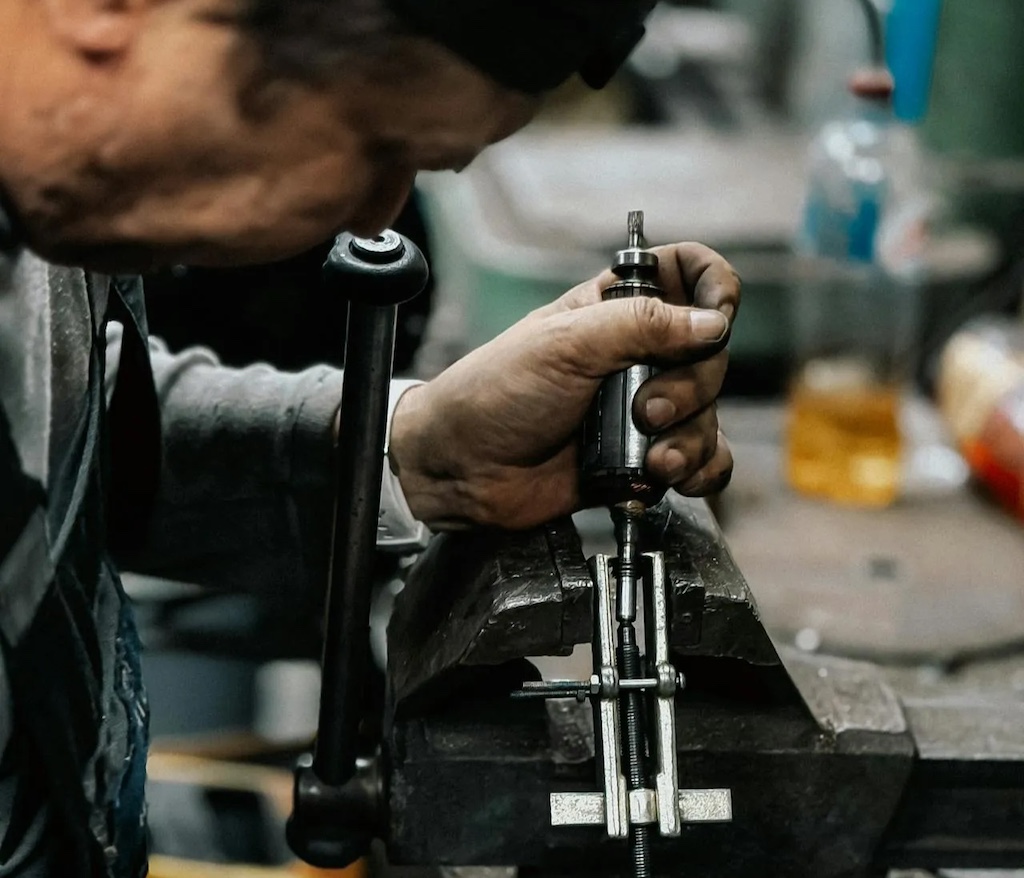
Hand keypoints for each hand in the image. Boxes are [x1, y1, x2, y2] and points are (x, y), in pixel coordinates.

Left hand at [389, 242, 740, 529]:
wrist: (464, 470)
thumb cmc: (494, 394)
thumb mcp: (564, 344)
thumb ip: (640, 324)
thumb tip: (712, 322)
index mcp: (617, 310)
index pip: (691, 275)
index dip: (714, 291)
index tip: (713, 320)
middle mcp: (638, 355)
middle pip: (711, 355)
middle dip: (690, 388)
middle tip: (646, 409)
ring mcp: (644, 408)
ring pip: (710, 413)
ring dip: (691, 438)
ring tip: (651, 456)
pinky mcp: (643, 457)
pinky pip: (702, 460)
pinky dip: (699, 470)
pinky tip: (669, 475)